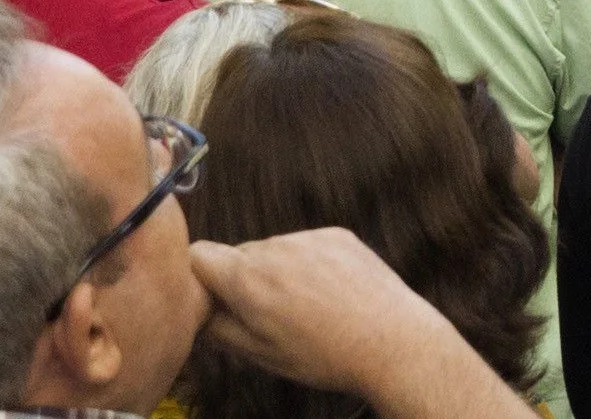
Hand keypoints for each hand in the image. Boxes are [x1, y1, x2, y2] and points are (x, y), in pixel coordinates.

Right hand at [187, 228, 495, 397]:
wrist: (393, 341)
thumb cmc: (324, 355)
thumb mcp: (258, 353)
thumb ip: (217, 326)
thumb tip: (197, 308)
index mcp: (247, 278)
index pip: (197, 255)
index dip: (197, 278)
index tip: (209, 299)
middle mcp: (275, 248)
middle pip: (237, 256)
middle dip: (241, 281)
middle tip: (265, 316)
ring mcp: (308, 237)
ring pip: (273, 251)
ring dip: (276, 272)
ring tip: (305, 309)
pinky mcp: (337, 234)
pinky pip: (306, 245)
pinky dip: (308, 264)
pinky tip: (328, 293)